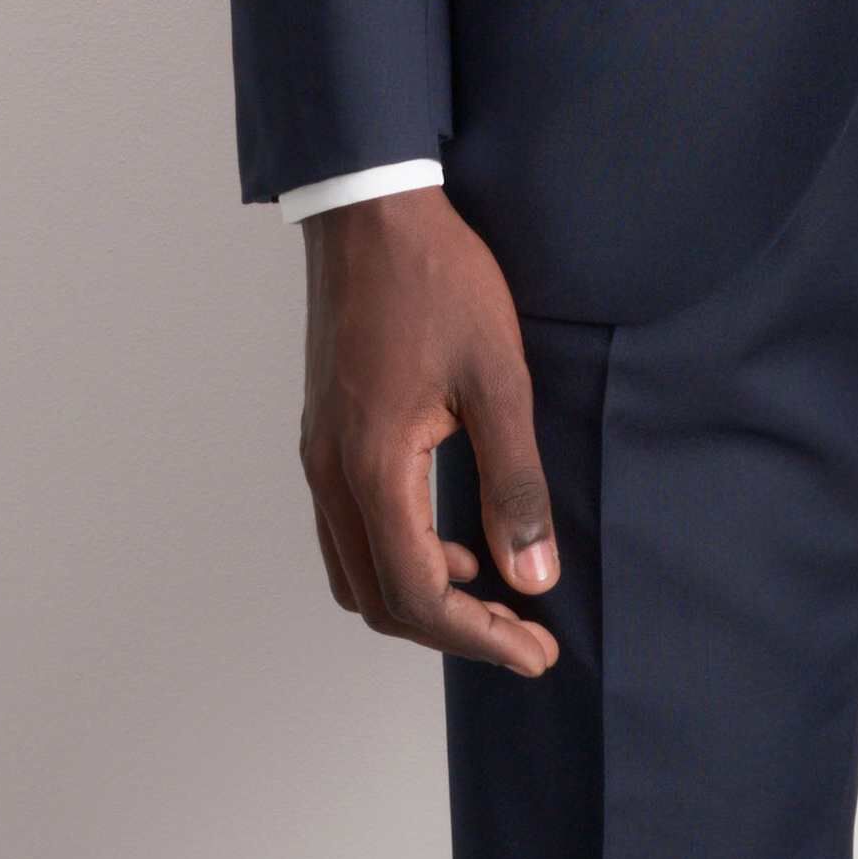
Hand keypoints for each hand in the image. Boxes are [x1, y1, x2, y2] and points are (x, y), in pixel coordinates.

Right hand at [298, 188, 560, 674]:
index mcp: (372, 469)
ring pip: (357, 570)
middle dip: (452, 630)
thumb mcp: (497, 380)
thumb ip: (515, 484)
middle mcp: (332, 474)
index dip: (481, 637)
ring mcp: (320, 455)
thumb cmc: (438, 282)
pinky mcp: (324, 433)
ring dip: (420, 595)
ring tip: (490, 586)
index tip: (537, 649)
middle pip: (379, 600)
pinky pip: (349, 528)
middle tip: (522, 632)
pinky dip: (398, 552)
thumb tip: (534, 576)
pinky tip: (451, 530)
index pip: (419, 596)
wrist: (371, 209)